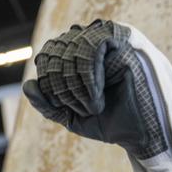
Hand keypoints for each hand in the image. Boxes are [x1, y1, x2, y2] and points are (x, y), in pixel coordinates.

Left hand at [21, 19, 161, 157]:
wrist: (142, 132)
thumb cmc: (110, 121)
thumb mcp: (69, 115)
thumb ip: (46, 102)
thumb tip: (28, 84)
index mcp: (78, 56)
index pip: (47, 55)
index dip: (47, 82)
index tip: (59, 105)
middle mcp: (91, 42)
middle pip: (56, 52)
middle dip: (61, 87)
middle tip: (81, 109)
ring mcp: (107, 39)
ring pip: (72, 51)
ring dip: (76, 87)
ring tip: (93, 107)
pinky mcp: (123, 40)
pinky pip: (91, 48)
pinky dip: (89, 78)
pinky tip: (98, 98)